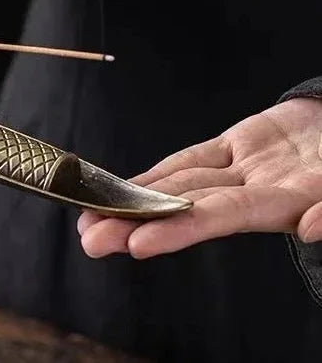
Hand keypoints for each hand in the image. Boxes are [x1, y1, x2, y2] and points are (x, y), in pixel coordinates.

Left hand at [77, 97, 321, 257]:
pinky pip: (191, 161)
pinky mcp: (234, 146)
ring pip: (180, 186)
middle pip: (187, 208)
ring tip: (91, 219)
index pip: (221, 216)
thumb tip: (309, 229)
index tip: (137, 243)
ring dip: (135, 200)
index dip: (179, 228)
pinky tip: (123, 187)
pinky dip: (157, 174)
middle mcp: (253, 192)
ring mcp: (241, 170)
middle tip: (91, 240)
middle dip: (137, 223)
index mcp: (283, 202)